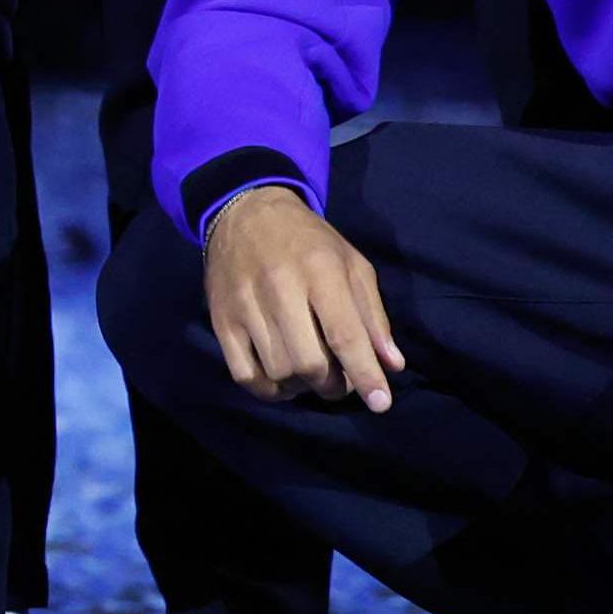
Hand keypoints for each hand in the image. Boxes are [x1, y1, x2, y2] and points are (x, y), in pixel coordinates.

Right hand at [202, 184, 408, 411]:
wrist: (245, 211)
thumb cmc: (308, 241)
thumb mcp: (351, 265)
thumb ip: (373, 315)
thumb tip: (392, 366)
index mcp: (320, 270)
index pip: (344, 335)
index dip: (365, 375)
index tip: (380, 402)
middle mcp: (279, 287)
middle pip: (309, 363)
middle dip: (333, 385)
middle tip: (340, 381)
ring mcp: (244, 304)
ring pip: (279, 372)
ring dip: (303, 387)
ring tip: (312, 375)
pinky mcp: (221, 319)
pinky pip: (245, 375)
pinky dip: (269, 390)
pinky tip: (283, 380)